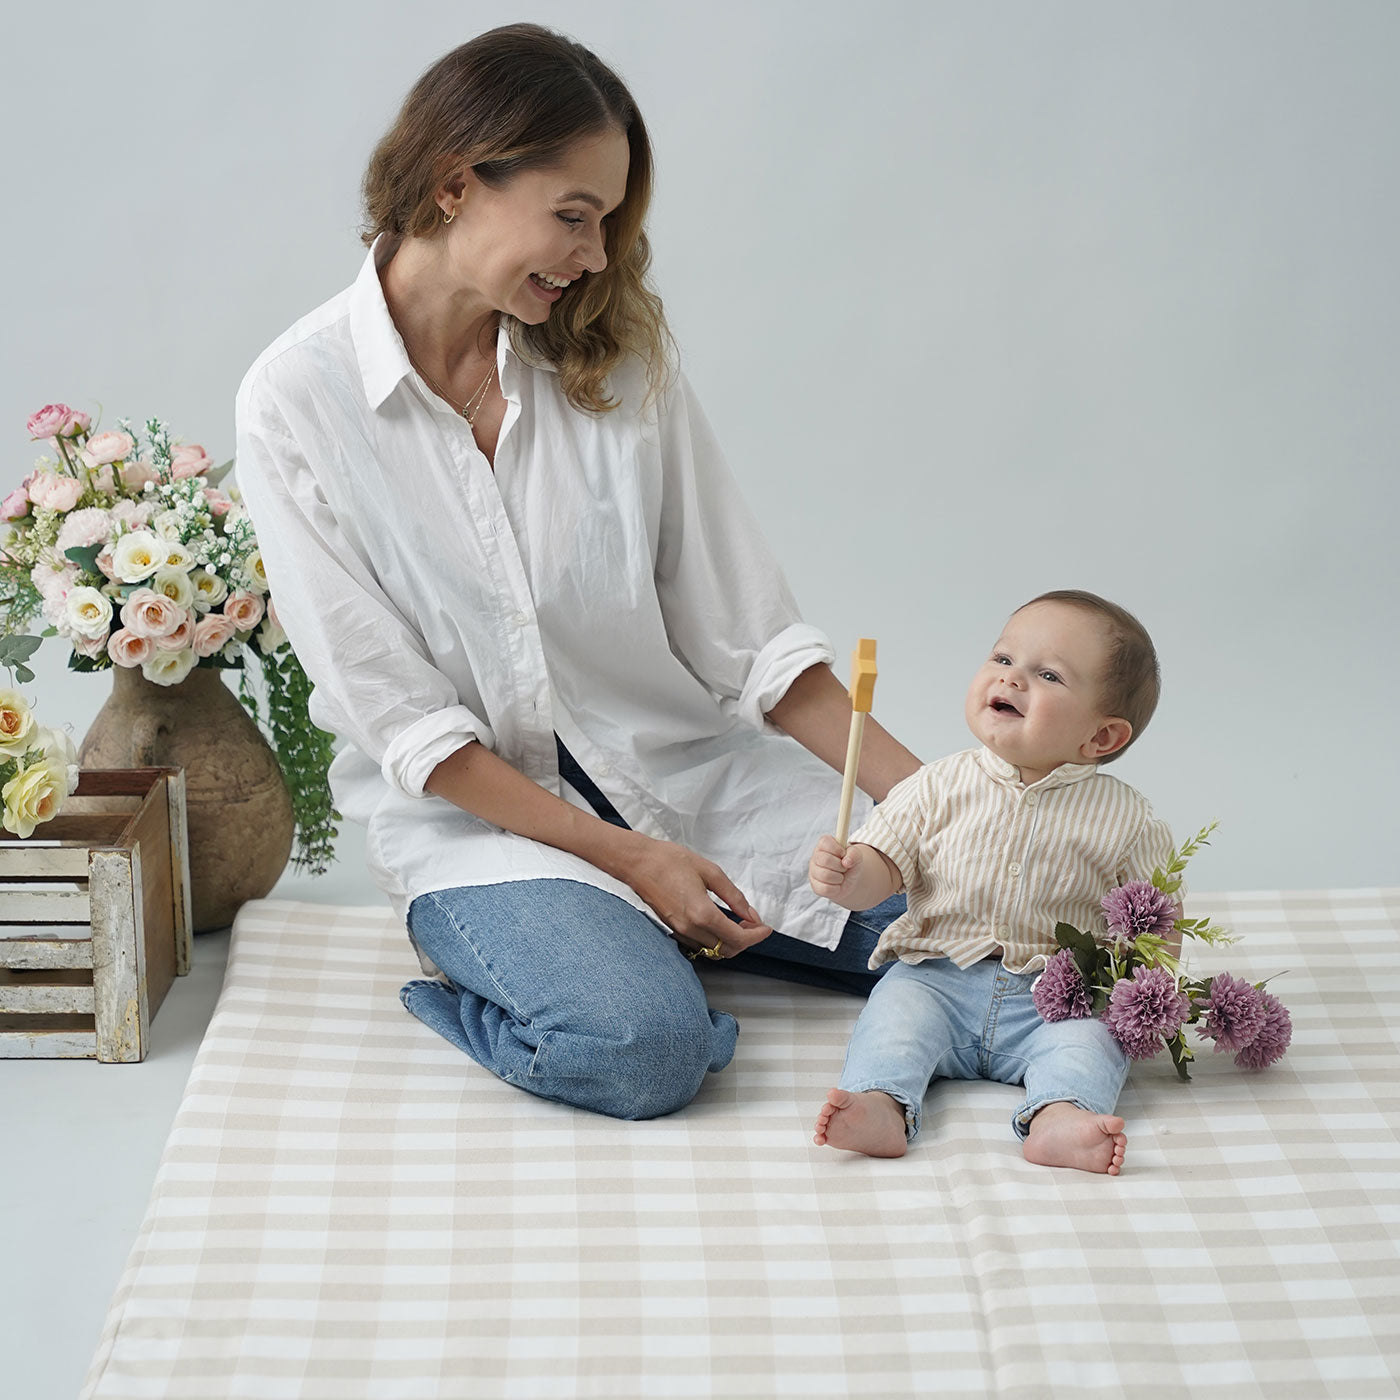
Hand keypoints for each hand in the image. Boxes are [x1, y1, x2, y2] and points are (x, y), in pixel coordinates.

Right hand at [622, 834, 771, 958]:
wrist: (637, 863)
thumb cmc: (669, 861)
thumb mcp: (710, 872)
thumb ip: (734, 896)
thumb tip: (751, 914)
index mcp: (701, 913)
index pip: (737, 937)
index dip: (756, 936)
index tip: (766, 928)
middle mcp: (690, 928)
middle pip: (727, 950)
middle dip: (746, 940)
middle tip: (753, 924)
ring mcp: (679, 932)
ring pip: (713, 952)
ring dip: (730, 942)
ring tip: (738, 924)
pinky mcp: (672, 930)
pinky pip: (699, 946)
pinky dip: (714, 941)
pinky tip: (719, 925)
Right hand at [809, 833, 860, 905]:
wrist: (850, 880)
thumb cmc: (850, 863)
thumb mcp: (856, 855)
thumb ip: (854, 853)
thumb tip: (846, 862)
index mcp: (823, 845)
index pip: (825, 842)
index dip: (838, 849)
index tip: (843, 854)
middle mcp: (815, 857)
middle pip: (825, 860)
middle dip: (840, 865)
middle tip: (843, 867)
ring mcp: (813, 872)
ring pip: (826, 875)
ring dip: (839, 877)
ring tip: (841, 876)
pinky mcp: (815, 886)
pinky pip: (826, 888)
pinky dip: (836, 888)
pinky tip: (837, 884)